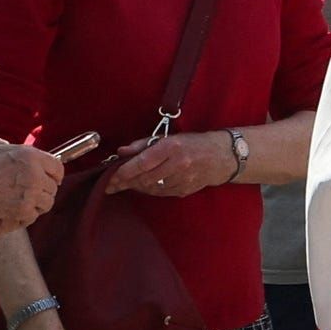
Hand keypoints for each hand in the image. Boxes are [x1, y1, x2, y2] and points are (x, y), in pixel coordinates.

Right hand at [0, 133, 63, 230]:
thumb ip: (2, 142)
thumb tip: (4, 145)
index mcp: (31, 155)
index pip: (57, 167)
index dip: (55, 173)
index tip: (51, 177)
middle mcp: (35, 174)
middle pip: (53, 186)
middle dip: (45, 189)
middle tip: (34, 190)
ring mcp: (31, 194)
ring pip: (48, 202)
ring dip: (39, 202)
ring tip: (29, 201)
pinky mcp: (23, 210)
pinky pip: (35, 214)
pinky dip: (29, 213)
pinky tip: (20, 209)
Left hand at [97, 129, 235, 197]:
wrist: (220, 157)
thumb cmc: (191, 143)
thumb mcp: (167, 137)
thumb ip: (142, 144)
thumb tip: (121, 152)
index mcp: (172, 147)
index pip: (143, 162)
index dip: (125, 171)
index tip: (110, 177)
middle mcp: (178, 164)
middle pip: (145, 178)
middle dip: (125, 182)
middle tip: (110, 185)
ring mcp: (183, 179)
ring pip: (151, 188)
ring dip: (135, 187)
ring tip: (122, 185)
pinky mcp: (185, 190)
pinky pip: (161, 193)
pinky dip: (148, 190)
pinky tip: (140, 186)